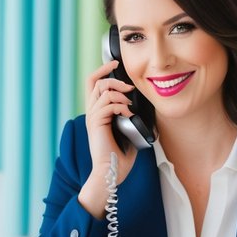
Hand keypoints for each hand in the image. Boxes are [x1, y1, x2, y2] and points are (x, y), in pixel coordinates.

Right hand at [78, 60, 138, 217]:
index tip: (115, 64)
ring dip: (119, 93)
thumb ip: (131, 116)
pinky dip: (120, 106)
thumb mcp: (128, 130)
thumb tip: (145, 108)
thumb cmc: (120, 156)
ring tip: (130, 104)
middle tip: (129, 86)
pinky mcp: (96, 125)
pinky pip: (106, 105)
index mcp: (97, 112)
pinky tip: (128, 114)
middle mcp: (92, 112)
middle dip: (113, 78)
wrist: (111, 172)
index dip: (102, 70)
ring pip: (101, 91)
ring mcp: (92, 118)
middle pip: (94, 81)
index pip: (93, 83)